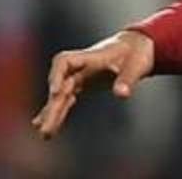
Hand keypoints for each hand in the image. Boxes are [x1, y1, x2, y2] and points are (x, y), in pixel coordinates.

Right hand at [31, 30, 154, 138]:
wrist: (137, 47)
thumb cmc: (137, 52)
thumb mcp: (137, 64)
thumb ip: (128, 79)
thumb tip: (121, 95)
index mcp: (91, 57)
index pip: (64, 61)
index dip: (56, 75)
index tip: (55, 92)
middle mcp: (81, 67)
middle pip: (61, 85)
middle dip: (52, 106)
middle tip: (44, 128)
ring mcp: (80, 76)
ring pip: (61, 96)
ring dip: (53, 114)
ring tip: (45, 135)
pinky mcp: (83, 84)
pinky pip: (67, 100)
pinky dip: (59, 113)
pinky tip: (51, 129)